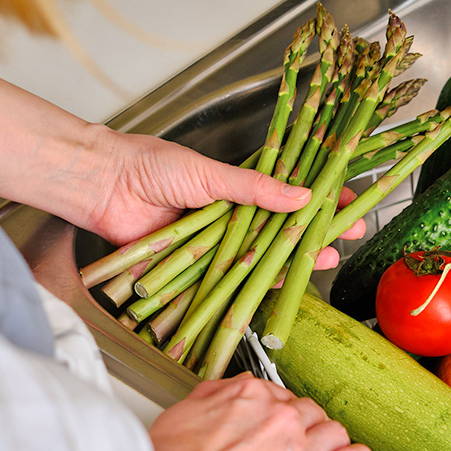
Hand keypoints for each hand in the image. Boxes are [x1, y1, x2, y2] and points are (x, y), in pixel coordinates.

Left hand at [0, 74, 364, 267]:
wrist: (101, 186)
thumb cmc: (148, 166)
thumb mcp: (209, 173)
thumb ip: (255, 188)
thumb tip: (301, 194)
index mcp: (236, 185)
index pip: (289, 192)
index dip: (320, 199)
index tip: (350, 203)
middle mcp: (231, 215)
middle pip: (282, 228)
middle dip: (317, 232)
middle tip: (349, 236)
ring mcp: (216, 243)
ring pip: (263, 256)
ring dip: (294, 260)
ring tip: (325, 259)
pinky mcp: (198, 268)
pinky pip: (232, 279)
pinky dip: (256, 283)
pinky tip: (283, 282)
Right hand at [120, 373, 373, 450]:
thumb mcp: (182, 412)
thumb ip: (212, 399)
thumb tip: (226, 394)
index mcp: (250, 395)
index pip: (281, 398)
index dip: (280, 419)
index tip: (275, 432)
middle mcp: (280, 416)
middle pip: (309, 415)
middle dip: (303, 431)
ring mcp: (299, 449)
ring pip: (334, 434)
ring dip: (329, 446)